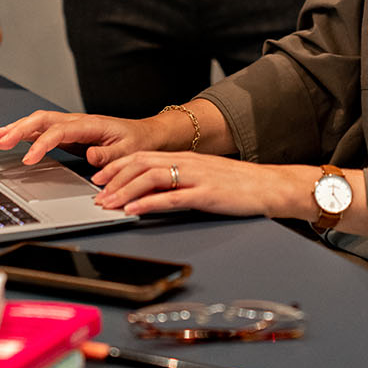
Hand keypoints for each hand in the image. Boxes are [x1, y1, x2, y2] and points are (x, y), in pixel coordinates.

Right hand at [0, 109, 166, 166]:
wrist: (147, 134)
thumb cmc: (138, 142)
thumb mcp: (130, 151)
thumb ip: (110, 156)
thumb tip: (90, 157)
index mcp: (91, 125)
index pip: (59, 131)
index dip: (41, 144)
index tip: (28, 160)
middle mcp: (79, 121)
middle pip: (44, 119)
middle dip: (20, 129)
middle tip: (2, 141)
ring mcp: (73, 125)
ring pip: (41, 121)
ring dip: (19, 127)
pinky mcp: (71, 133)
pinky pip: (45, 129)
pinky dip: (27, 132)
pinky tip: (13, 137)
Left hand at [91, 150, 313, 220]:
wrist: (270, 186)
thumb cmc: (239, 184)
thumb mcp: (204, 176)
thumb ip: (179, 180)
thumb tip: (151, 191)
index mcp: (185, 157)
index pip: (142, 156)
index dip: (117, 166)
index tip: (99, 179)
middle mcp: (187, 163)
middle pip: (141, 164)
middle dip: (114, 179)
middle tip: (96, 194)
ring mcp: (196, 178)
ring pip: (151, 178)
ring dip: (125, 192)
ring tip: (108, 204)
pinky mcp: (206, 195)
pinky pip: (172, 198)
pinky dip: (149, 204)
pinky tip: (134, 211)